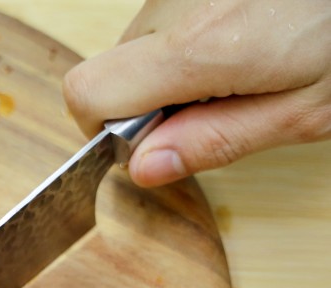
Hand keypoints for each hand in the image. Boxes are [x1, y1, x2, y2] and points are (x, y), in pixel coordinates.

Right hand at [63, 0, 330, 186]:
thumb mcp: (304, 108)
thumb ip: (215, 140)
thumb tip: (143, 168)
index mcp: (199, 46)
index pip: (88, 92)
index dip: (106, 129)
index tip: (155, 141)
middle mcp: (175, 3)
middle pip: (111, 68)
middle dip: (149, 100)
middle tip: (223, 103)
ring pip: (139, 44)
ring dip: (175, 69)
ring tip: (247, 65)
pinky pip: (167, 17)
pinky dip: (194, 39)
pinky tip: (248, 37)